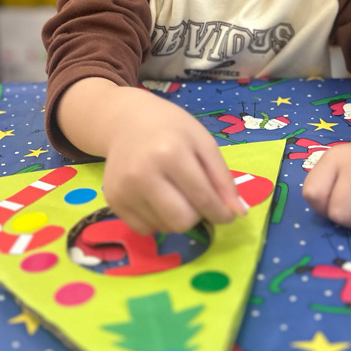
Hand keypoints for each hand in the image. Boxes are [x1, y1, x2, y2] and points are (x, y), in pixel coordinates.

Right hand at [102, 89, 244, 235]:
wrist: (126, 121)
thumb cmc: (171, 129)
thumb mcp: (203, 142)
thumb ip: (222, 177)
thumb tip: (237, 213)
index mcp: (170, 154)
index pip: (203, 199)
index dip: (221, 213)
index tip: (228, 215)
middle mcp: (143, 174)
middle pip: (181, 221)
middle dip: (197, 216)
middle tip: (198, 201)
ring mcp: (124, 190)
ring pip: (164, 228)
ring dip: (177, 218)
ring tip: (175, 194)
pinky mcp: (112, 201)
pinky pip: (145, 229)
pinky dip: (157, 220)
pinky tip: (157, 198)